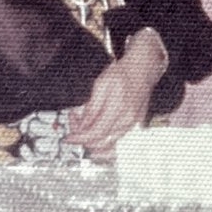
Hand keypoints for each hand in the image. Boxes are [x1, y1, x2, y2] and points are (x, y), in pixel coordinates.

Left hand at [66, 29, 164, 159]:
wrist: (142, 69)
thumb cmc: (122, 73)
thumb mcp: (101, 84)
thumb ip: (92, 107)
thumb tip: (83, 126)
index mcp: (119, 108)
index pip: (95, 133)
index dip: (79, 138)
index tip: (69, 138)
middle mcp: (127, 120)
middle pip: (100, 142)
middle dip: (84, 137)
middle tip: (75, 123)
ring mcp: (132, 123)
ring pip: (107, 142)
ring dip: (92, 136)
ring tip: (86, 120)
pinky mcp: (133, 124)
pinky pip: (115, 136)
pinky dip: (102, 133)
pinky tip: (97, 121)